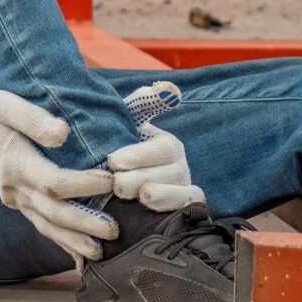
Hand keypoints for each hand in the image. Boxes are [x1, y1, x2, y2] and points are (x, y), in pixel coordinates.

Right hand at [0, 87, 116, 262]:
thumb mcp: (6, 105)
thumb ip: (34, 119)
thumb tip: (63, 132)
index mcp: (15, 163)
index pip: (52, 182)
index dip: (83, 185)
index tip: (110, 180)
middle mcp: (15, 188)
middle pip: (52, 212)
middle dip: (83, 224)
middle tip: (114, 230)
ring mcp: (15, 199)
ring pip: (46, 226)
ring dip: (73, 241)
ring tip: (100, 253)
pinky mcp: (18, 202)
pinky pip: (41, 225)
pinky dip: (61, 241)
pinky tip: (78, 255)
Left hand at [107, 79, 203, 212]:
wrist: (111, 195)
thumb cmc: (117, 154)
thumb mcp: (124, 128)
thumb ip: (140, 104)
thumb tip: (166, 88)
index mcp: (166, 144)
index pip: (162, 147)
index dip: (139, 154)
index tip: (113, 161)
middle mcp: (180, 166)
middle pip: (171, 172)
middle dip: (142, 177)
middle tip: (116, 184)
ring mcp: (184, 190)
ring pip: (183, 193)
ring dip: (159, 195)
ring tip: (135, 197)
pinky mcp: (186, 212)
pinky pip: (190, 211)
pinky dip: (174, 211)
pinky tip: (152, 213)